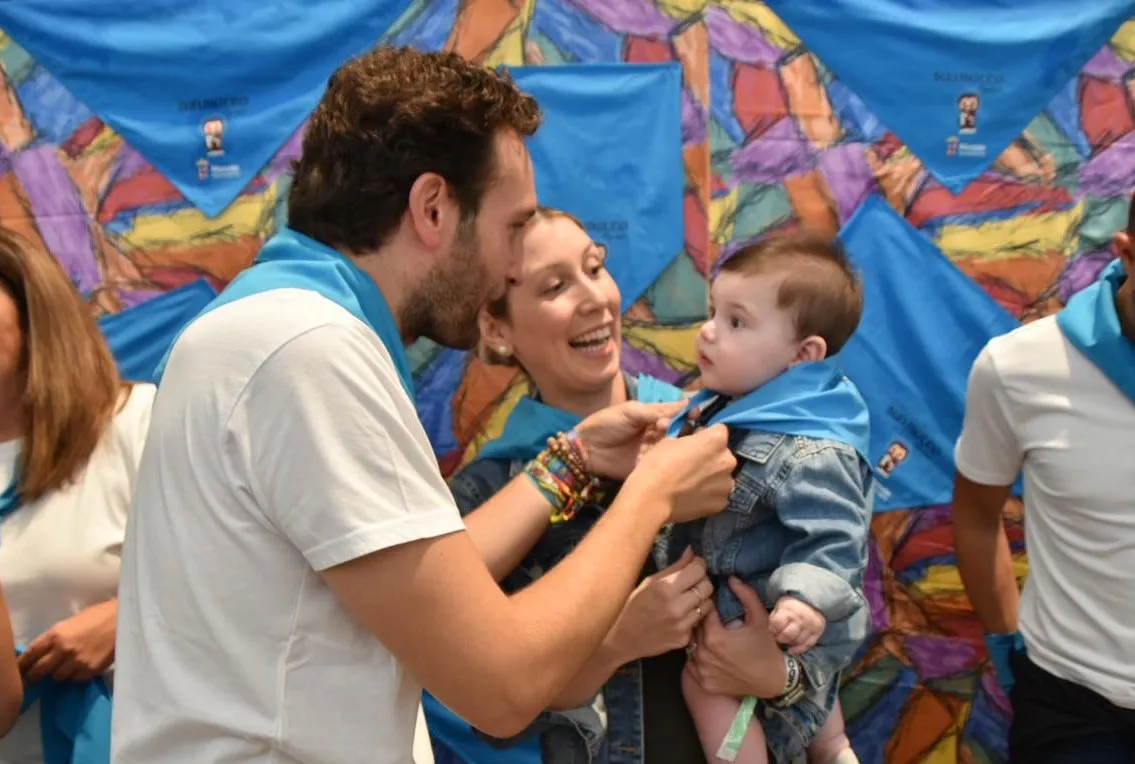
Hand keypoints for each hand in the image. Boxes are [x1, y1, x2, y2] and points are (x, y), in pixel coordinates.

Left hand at [18, 600, 116, 683]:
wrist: (126, 619)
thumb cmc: (100, 615)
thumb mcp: (73, 621)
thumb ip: (57, 637)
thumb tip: (44, 652)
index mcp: (57, 634)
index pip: (31, 653)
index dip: (23, 663)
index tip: (20, 669)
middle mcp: (64, 649)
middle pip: (40, 670)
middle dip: (35, 675)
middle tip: (34, 677)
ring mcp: (77, 661)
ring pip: (57, 677)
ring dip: (59, 673)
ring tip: (67, 666)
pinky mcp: (90, 670)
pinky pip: (75, 679)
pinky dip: (75, 675)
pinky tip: (81, 666)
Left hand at [575, 401, 683, 478]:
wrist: (586, 449)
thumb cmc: (606, 423)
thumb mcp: (631, 411)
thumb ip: (655, 411)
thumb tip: (682, 407)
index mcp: (653, 416)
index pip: (675, 412)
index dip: (687, 411)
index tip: (697, 411)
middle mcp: (657, 433)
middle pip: (680, 429)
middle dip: (688, 426)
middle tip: (693, 425)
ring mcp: (655, 450)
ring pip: (676, 446)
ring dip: (682, 442)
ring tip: (684, 438)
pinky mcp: (650, 467)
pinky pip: (666, 463)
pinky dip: (675, 460)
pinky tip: (681, 456)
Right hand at [606, 548, 712, 661]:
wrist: (622, 638)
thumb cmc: (632, 606)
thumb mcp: (649, 582)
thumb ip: (674, 567)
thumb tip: (692, 552)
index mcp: (665, 587)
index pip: (698, 570)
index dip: (699, 565)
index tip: (695, 565)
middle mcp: (676, 606)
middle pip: (707, 586)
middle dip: (702, 580)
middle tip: (693, 581)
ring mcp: (681, 625)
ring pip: (707, 605)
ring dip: (700, 599)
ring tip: (687, 598)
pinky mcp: (683, 639)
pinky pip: (698, 621)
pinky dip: (693, 616)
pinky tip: (680, 615)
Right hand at [625, 424, 734, 524]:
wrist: (652, 497)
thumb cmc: (658, 464)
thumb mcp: (671, 440)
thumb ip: (690, 439)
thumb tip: (694, 442)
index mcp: (716, 440)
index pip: (719, 431)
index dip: (705, 436)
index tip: (695, 443)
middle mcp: (727, 460)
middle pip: (723, 454)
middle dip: (711, 457)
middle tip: (692, 465)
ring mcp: (726, 484)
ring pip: (721, 476)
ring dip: (712, 477)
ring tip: (691, 484)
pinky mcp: (721, 503)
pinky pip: (718, 494)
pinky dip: (709, 495)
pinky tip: (693, 496)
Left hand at [688, 577, 786, 698]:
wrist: (773, 681)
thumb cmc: (766, 648)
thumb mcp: (760, 618)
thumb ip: (745, 595)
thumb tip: (731, 578)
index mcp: (715, 637)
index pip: (703, 613)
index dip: (711, 606)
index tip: (718, 605)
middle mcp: (704, 654)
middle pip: (696, 629)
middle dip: (704, 622)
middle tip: (717, 621)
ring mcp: (702, 671)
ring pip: (693, 647)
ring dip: (700, 640)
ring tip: (716, 637)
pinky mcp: (704, 683)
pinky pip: (694, 665)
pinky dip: (700, 658)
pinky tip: (713, 654)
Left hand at [768, 596, 824, 653]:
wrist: (811, 603)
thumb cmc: (791, 606)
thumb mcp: (780, 606)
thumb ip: (773, 616)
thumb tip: (768, 629)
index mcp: (789, 609)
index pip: (777, 623)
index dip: (772, 629)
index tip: (772, 630)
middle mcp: (800, 618)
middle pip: (787, 635)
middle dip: (780, 638)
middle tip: (778, 637)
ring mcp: (810, 626)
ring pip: (797, 641)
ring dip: (789, 643)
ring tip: (785, 640)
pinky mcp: (817, 632)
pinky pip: (807, 644)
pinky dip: (798, 649)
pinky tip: (791, 650)